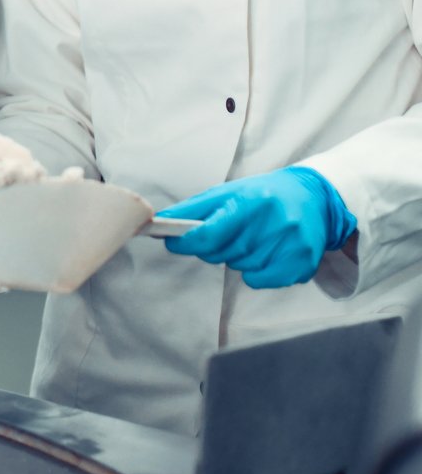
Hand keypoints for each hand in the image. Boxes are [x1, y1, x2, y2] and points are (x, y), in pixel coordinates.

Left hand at [160, 167, 356, 288]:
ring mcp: (289, 246)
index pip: (208, 234)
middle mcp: (272, 224)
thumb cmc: (262, 195)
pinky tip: (266, 253)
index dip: (185, 242)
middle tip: (229, 232)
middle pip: (222, 253)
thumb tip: (160, 220)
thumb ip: (193, 209)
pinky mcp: (301, 264)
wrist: (313, 198)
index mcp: (250, 202)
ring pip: (240, 267)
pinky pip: (259, 281)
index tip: (173, 242)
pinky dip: (256, 272)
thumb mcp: (227, 192)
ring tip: (255, 236)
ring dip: (238, 257)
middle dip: (215, 246)